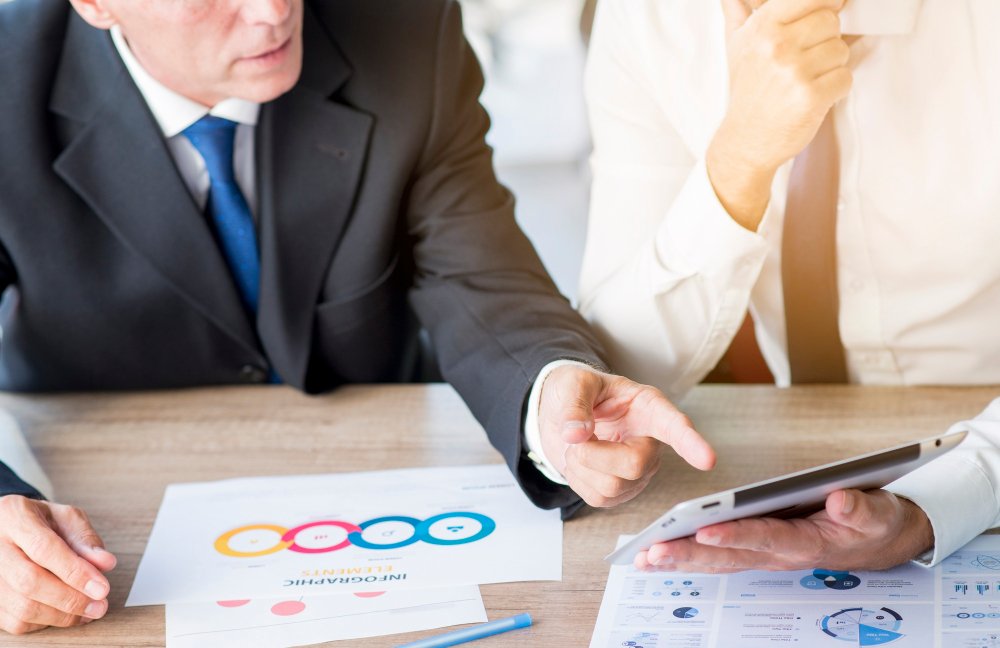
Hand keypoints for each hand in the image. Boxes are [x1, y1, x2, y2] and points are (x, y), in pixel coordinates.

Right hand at [0, 495, 116, 634]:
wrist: (10, 529)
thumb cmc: (41, 522)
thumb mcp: (66, 518)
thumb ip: (85, 539)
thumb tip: (105, 563)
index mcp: (14, 517)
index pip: (43, 548)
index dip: (75, 571)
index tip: (102, 588)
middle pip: (29, 582)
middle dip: (70, 599)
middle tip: (100, 605)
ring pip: (21, 607)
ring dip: (61, 615)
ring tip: (88, 611)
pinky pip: (15, 621)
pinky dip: (45, 622)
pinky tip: (65, 613)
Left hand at [538, 366, 715, 506]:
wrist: (558, 414)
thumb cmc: (575, 392)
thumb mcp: (571, 384)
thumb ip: (574, 406)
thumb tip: (575, 435)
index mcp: (648, 407)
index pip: (675, 426)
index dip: (691, 443)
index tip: (708, 459)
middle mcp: (650, 441)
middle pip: (635, 465)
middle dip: (595, 454)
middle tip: (575, 435)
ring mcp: (638, 470)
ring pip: (613, 486)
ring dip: (581, 465)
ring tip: (580, 444)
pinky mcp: (620, 491)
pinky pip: (598, 498)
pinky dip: (578, 479)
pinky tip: (581, 461)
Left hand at [635, 489, 933, 572]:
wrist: (880, 541)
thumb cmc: (874, 523)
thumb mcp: (879, 513)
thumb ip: (861, 509)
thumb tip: (840, 499)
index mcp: (809, 542)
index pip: (767, 538)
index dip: (737, 536)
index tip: (705, 532)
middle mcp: (780, 553)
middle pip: (730, 557)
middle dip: (690, 555)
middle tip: (653, 553)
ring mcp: (767, 554)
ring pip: (719, 560)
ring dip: (682, 559)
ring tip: (644, 557)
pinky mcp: (758, 548)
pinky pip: (719, 555)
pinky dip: (689, 554)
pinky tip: (660, 553)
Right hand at [707, 0, 852, 229]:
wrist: (745, 140)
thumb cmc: (748, 90)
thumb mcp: (737, 44)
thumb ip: (738, 8)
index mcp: (763, 26)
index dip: (824, 7)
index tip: (820, 20)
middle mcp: (777, 45)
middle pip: (831, 22)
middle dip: (825, 41)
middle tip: (805, 61)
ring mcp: (794, 71)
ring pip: (841, 50)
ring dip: (831, 67)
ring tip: (806, 81)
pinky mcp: (810, 96)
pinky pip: (845, 77)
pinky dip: (835, 89)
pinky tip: (814, 96)